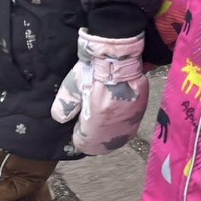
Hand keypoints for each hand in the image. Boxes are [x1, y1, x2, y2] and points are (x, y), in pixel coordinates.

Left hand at [50, 30, 148, 155]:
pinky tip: (115, 127)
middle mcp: (114, 125)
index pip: (86, 142)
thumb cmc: (92, 70)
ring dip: (108, 140)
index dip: (79, 140)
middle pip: (103, 145)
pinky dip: (120, 132)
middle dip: (93, 143)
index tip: (76, 134)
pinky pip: (129, 130)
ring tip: (101, 133)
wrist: (117, 55)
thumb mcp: (71, 86)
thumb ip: (65, 107)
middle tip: (87, 136)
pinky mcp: (139, 112)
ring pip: (117, 140)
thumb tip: (61, 119)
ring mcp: (129, 119)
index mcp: (96, 120)